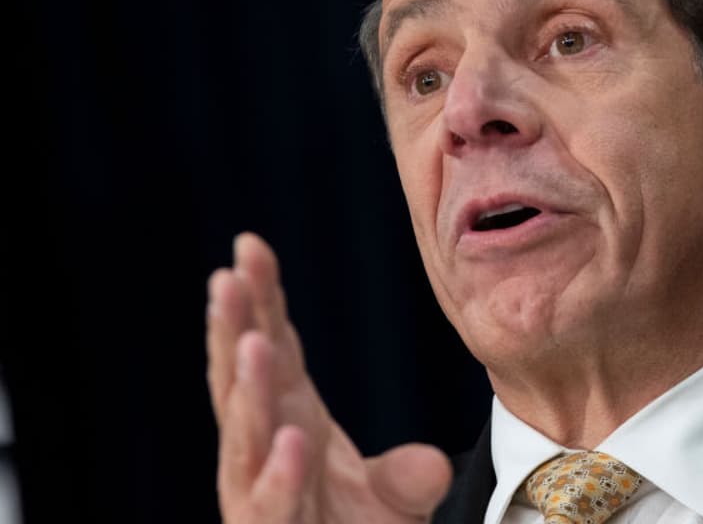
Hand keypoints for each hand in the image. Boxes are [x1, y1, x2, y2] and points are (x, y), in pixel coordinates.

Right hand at [207, 232, 451, 522]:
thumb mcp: (393, 502)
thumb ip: (409, 475)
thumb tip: (430, 467)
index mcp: (287, 421)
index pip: (270, 348)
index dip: (259, 300)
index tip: (251, 246)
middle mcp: (263, 451)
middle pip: (242, 379)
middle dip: (234, 327)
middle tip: (230, 274)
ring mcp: (258, 493)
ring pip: (245, 435)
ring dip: (249, 388)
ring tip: (253, 340)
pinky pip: (273, 501)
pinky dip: (281, 473)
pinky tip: (291, 440)